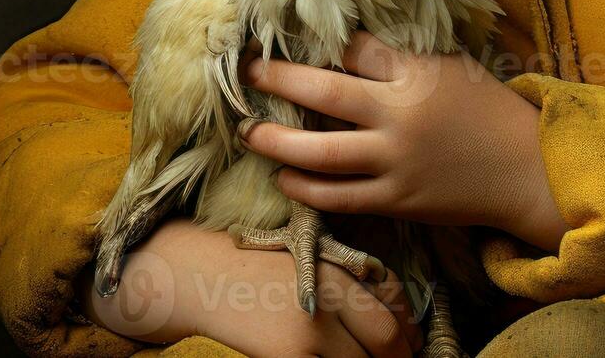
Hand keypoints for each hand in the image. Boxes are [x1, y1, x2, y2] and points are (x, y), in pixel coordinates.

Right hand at [75, 217, 423, 356]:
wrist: (192, 275)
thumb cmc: (249, 266)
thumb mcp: (304, 257)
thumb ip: (346, 280)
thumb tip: (396, 320)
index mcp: (337, 263)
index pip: (393, 299)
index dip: (409, 328)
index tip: (412, 342)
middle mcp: (331, 292)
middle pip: (388, 337)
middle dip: (400, 355)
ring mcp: (311, 327)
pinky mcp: (290, 354)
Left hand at [239, 31, 569, 250]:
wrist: (525, 169)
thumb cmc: (487, 109)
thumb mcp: (450, 66)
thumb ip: (400, 57)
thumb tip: (346, 42)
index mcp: (416, 74)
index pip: (354, 48)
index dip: (319, 41)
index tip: (285, 33)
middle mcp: (400, 117)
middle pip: (323, 93)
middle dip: (277, 78)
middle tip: (245, 71)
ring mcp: (395, 162)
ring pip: (319, 154)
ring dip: (276, 141)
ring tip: (249, 132)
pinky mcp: (396, 200)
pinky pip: (338, 197)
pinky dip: (304, 188)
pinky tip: (284, 177)